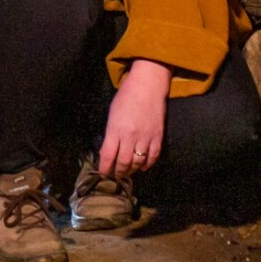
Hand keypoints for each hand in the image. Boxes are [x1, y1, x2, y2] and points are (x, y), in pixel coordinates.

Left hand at [97, 61, 170, 179]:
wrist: (148, 86)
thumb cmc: (126, 96)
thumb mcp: (112, 114)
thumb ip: (111, 133)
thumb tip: (109, 151)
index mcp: (115, 129)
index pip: (107, 155)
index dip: (104, 168)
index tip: (103, 173)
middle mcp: (130, 136)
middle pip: (123, 163)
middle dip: (118, 172)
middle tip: (115, 176)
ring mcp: (145, 137)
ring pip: (137, 162)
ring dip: (131, 170)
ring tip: (127, 172)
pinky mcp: (158, 137)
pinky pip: (153, 156)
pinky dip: (147, 164)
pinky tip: (142, 167)